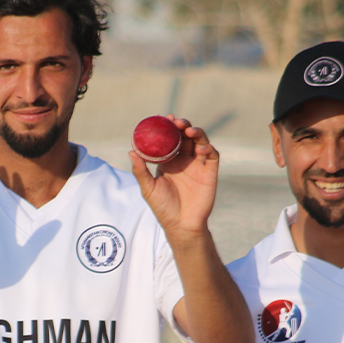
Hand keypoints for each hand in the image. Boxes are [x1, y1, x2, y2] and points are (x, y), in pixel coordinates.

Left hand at [129, 116, 218, 237]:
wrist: (181, 225)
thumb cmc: (163, 208)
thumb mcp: (148, 189)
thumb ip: (140, 171)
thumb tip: (131, 152)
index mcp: (169, 160)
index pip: (169, 138)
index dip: (168, 127)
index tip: (163, 118)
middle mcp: (184, 159)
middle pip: (185, 135)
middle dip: (182, 125)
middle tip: (176, 122)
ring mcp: (198, 164)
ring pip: (200, 140)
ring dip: (196, 132)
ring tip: (188, 131)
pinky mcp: (210, 171)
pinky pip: (212, 155)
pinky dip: (207, 148)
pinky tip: (199, 149)